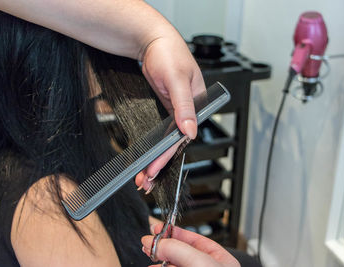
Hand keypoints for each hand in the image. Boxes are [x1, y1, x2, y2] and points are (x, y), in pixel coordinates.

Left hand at [135, 33, 205, 191]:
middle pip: (176, 143)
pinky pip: (161, 133)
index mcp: (199, 105)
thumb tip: (191, 131)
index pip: (184, 137)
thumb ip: (185, 107)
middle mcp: (189, 111)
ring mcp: (177, 112)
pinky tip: (147, 157)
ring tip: (144, 177)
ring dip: (156, 158)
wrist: (152, 41)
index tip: (154, 168)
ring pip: (168, 141)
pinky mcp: (166, 110)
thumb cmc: (169, 54)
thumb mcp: (177, 79)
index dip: (168, 154)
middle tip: (146, 180)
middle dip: (161, 162)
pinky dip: (154, 146)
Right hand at [141, 224, 239, 266]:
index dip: (176, 232)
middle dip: (164, 244)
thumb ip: (179, 249)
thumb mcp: (201, 262)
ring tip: (149, 252)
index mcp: (220, 260)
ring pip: (173, 263)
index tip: (159, 228)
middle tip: (149, 240)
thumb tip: (157, 242)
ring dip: (159, 257)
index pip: (195, 239)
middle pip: (181, 251)